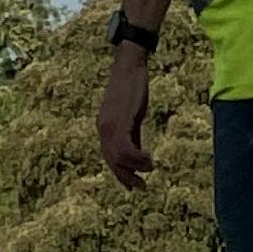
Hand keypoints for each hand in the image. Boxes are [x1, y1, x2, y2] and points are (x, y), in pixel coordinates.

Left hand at [98, 37, 154, 188]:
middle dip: (126, 177)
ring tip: (149, 168)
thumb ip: (131, 134)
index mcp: (104, 127)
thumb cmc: (132, 87)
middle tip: (141, 187)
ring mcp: (109, 125)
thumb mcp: (131, 115)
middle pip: (112, 162)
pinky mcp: (120, 120)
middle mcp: (103, 128)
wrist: (129, 64)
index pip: (109, 157)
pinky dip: (138, 158)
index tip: (132, 186)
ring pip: (118, 158)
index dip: (120, 174)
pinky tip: (149, 159)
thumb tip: (136, 155)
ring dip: (135, 168)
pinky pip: (126, 148)